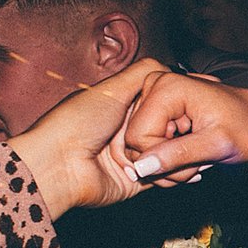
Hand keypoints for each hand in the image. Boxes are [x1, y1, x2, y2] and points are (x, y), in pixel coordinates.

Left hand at [4, 57, 176, 213]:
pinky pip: (168, 177)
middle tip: (182, 132)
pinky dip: (176, 174)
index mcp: (125, 107)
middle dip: (182, 132)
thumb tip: (171, 67)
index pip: (164, 105)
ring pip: (174, 154)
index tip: (185, 108)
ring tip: (187, 152)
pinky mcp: (140, 180)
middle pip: (172, 130)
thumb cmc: (76, 122)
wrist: (60, 165)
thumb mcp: (110, 88)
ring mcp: (137, 156)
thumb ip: (142, 73)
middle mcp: (132, 131)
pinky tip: (186, 169)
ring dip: (181, 154)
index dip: (177, 107)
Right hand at [119, 69, 247, 185]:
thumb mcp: (218, 145)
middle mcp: (154, 87)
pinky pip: (149, 143)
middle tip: (197, 167)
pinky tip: (192, 155)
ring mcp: (154, 97)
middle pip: (136, 143)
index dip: (163, 161)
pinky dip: (170, 158)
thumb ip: (179, 155)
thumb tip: (142, 167)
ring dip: (170, 164)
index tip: (194, 167)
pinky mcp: (158, 109)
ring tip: (198, 160)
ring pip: (142, 148)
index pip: (138, 138)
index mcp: (166, 88)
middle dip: (166, 165)